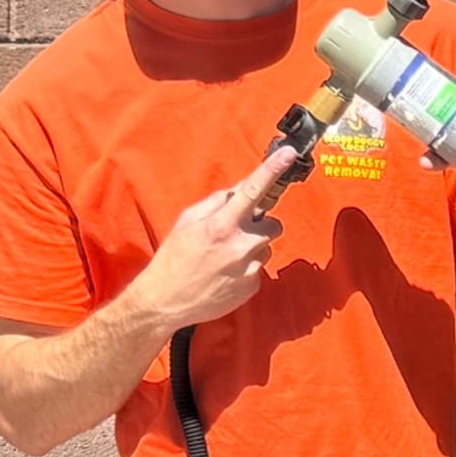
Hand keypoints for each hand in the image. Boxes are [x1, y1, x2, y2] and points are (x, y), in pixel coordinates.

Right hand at [129, 149, 292, 331]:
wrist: (165, 302)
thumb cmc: (173, 258)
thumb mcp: (187, 222)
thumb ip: (217, 202)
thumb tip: (241, 189)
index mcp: (221, 225)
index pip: (252, 191)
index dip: (272, 170)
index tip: (289, 154)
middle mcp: (240, 246)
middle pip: (273, 224)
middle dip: (259, 224)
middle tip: (235, 231)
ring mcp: (249, 268)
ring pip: (266, 247)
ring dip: (251, 247)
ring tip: (223, 257)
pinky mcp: (253, 287)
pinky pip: (259, 268)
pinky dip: (246, 267)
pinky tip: (224, 273)